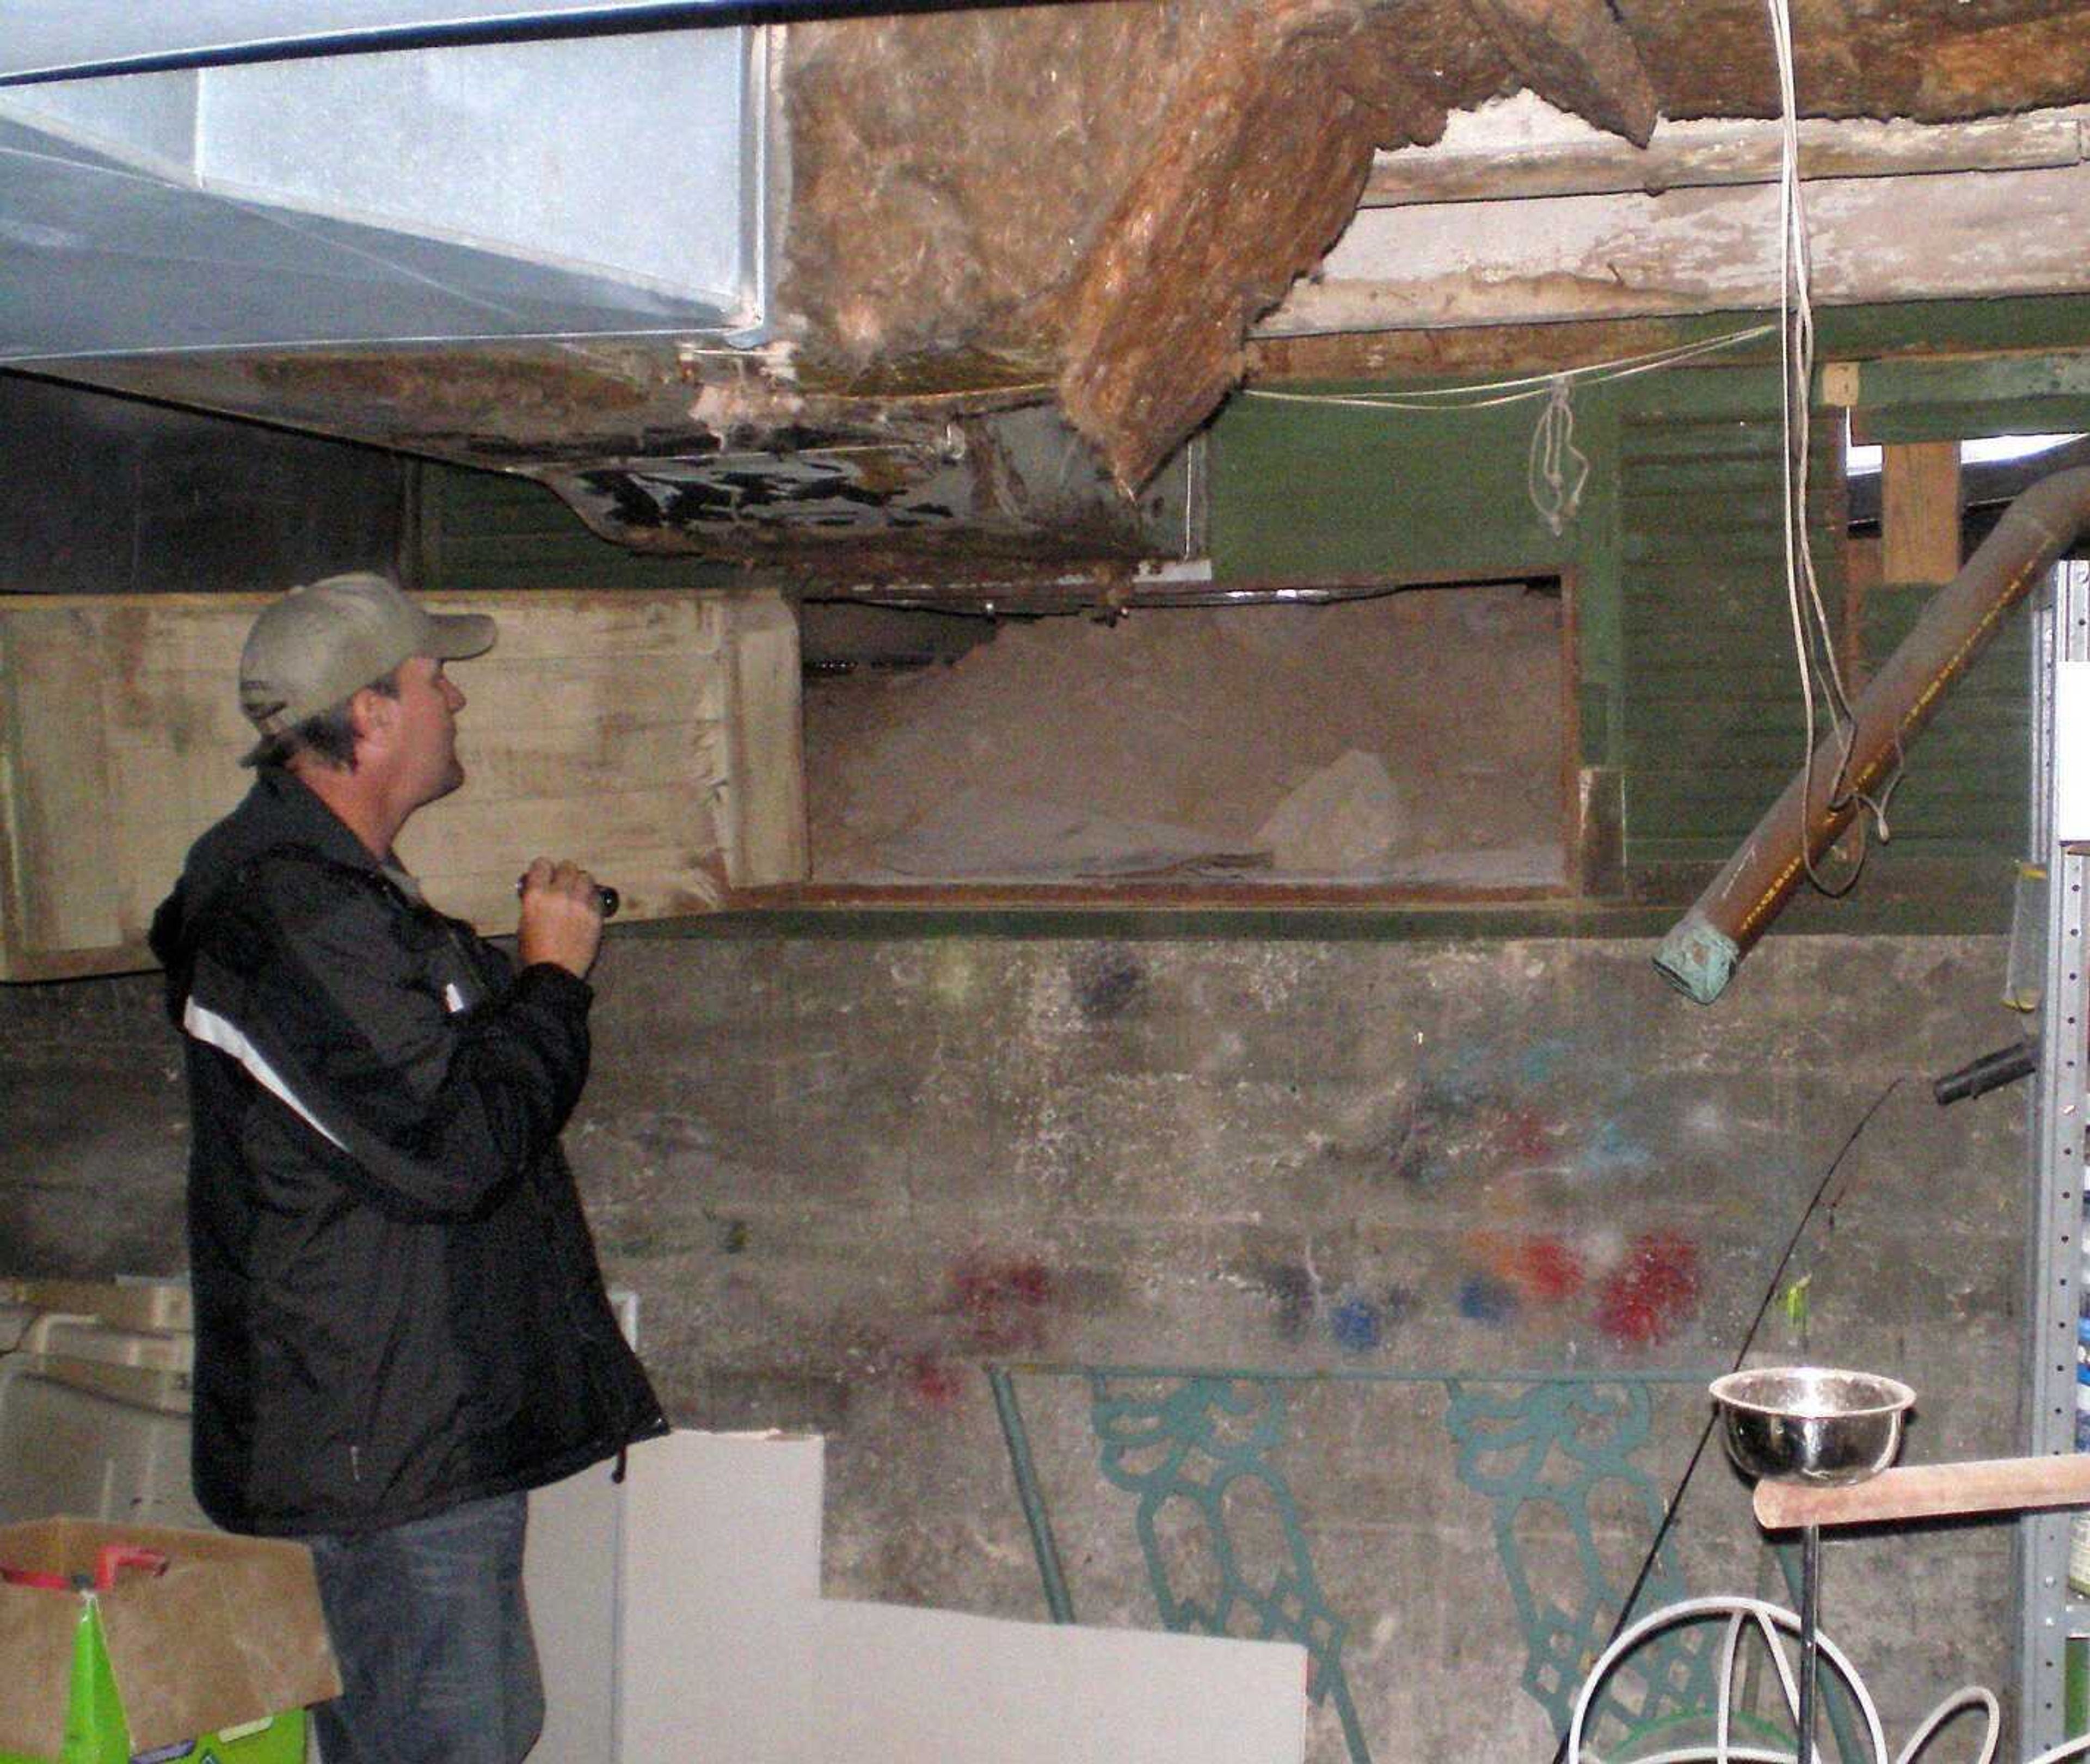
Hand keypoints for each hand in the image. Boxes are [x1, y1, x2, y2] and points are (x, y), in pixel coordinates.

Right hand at [517, 857, 604, 979]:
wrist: (556, 971)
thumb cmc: (535, 951)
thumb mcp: (524, 921)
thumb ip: (535, 901)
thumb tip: (541, 891)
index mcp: (536, 895)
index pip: (542, 864)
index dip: (544, 869)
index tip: (546, 875)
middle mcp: (559, 894)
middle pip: (568, 867)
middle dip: (565, 874)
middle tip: (564, 884)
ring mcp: (580, 903)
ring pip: (586, 877)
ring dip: (581, 883)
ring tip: (578, 894)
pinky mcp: (595, 914)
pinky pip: (597, 896)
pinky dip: (592, 898)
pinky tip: (587, 907)